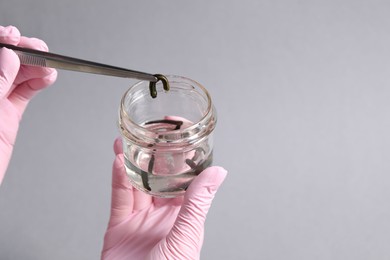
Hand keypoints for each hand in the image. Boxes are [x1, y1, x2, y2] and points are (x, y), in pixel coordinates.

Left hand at [0, 25, 56, 182]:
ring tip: (49, 65)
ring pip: (17, 76)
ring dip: (35, 67)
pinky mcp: (7, 114)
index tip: (16, 38)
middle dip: (23, 53)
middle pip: (4, 62)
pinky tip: (47, 78)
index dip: (3, 43)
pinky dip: (37, 83)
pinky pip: (24, 93)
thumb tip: (9, 58)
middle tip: (40, 51)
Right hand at [101, 138, 226, 259]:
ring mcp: (140, 219)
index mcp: (184, 216)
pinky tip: (118, 160)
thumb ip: (198, 204)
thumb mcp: (186, 237)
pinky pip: (119, 197)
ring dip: (133, 161)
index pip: (186, 180)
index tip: (183, 137)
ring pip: (137, 183)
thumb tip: (218, 173)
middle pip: (159, 178)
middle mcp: (163, 214)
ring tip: (131, 140)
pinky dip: (118, 178)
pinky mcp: (120, 226)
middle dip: (155, 156)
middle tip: (153, 134)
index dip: (184, 159)